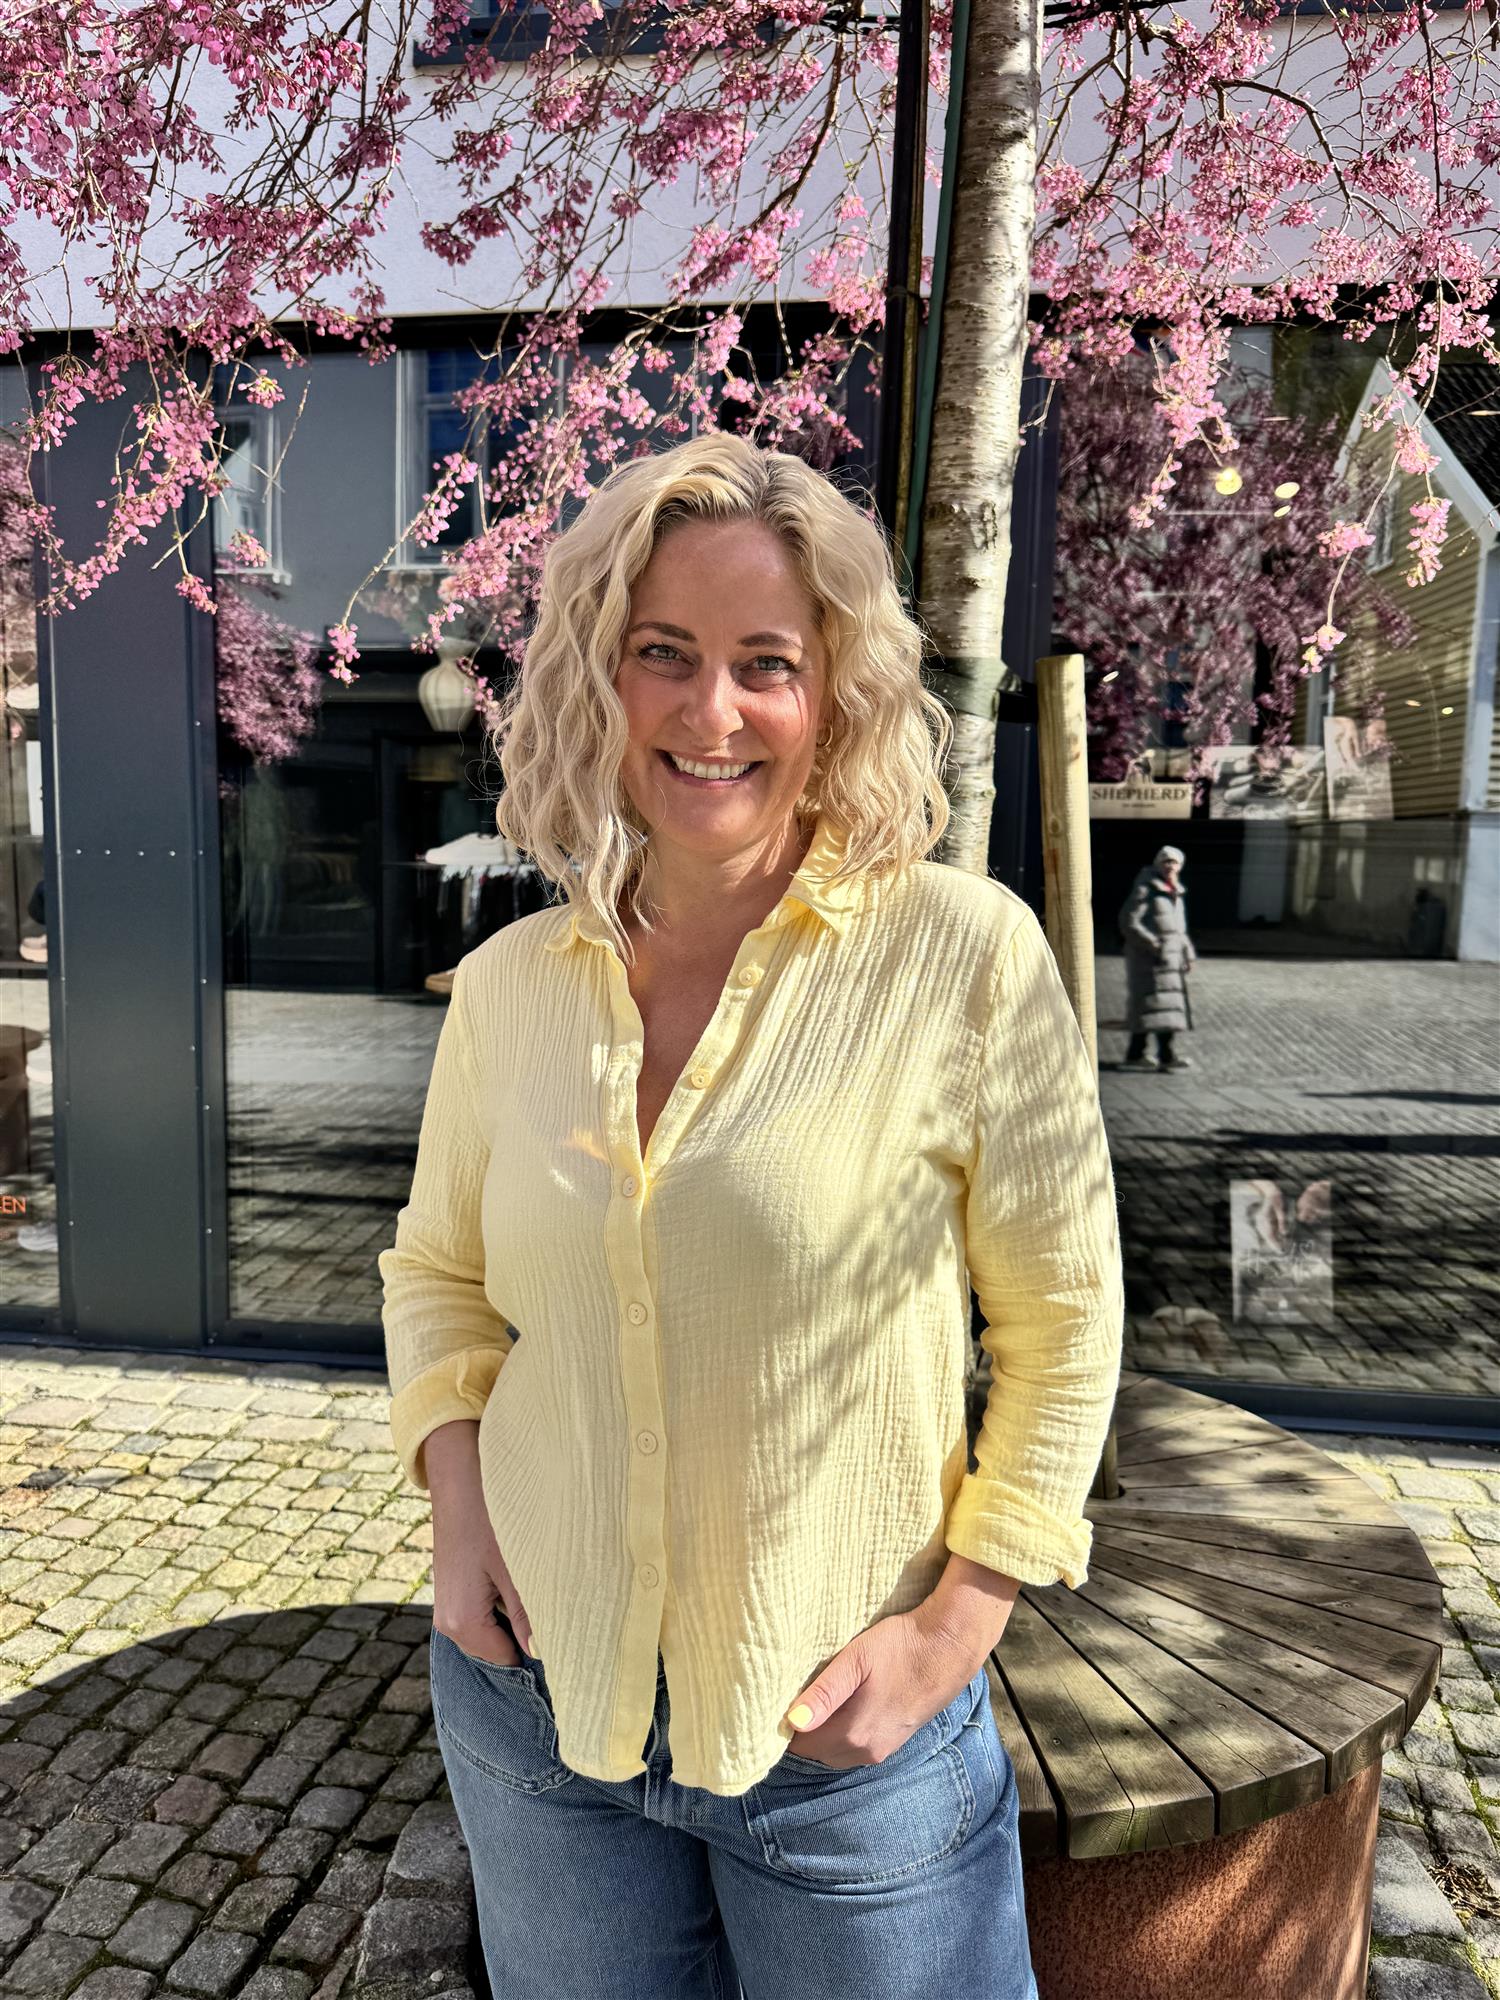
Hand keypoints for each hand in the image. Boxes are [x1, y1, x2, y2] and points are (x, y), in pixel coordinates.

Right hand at [425, 1420, 535, 1667]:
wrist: (459, 1476)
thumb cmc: (489, 1518)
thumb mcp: (517, 1569)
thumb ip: (529, 1615)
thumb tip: (544, 1652)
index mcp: (463, 1624)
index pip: (508, 1662)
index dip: (538, 1652)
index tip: (565, 1637)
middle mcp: (447, 1624)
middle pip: (496, 1651)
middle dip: (525, 1636)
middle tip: (557, 1612)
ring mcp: (447, 1607)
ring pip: (490, 1632)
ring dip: (514, 1619)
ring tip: (537, 1590)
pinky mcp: (452, 1591)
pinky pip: (481, 1614)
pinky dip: (502, 1605)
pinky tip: (518, 1580)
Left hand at [780, 1608, 988, 1770]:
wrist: (949, 1646)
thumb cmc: (900, 1646)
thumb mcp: (856, 1660)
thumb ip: (824, 1693)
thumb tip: (792, 1721)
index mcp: (852, 1733)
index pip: (801, 1745)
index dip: (786, 1726)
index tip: (778, 1702)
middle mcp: (866, 1752)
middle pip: (817, 1752)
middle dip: (804, 1732)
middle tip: (794, 1698)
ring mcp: (883, 1750)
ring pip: (837, 1752)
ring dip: (824, 1734)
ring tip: (818, 1701)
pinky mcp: (895, 1742)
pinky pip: (856, 1749)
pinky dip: (844, 1735)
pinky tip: (845, 1708)